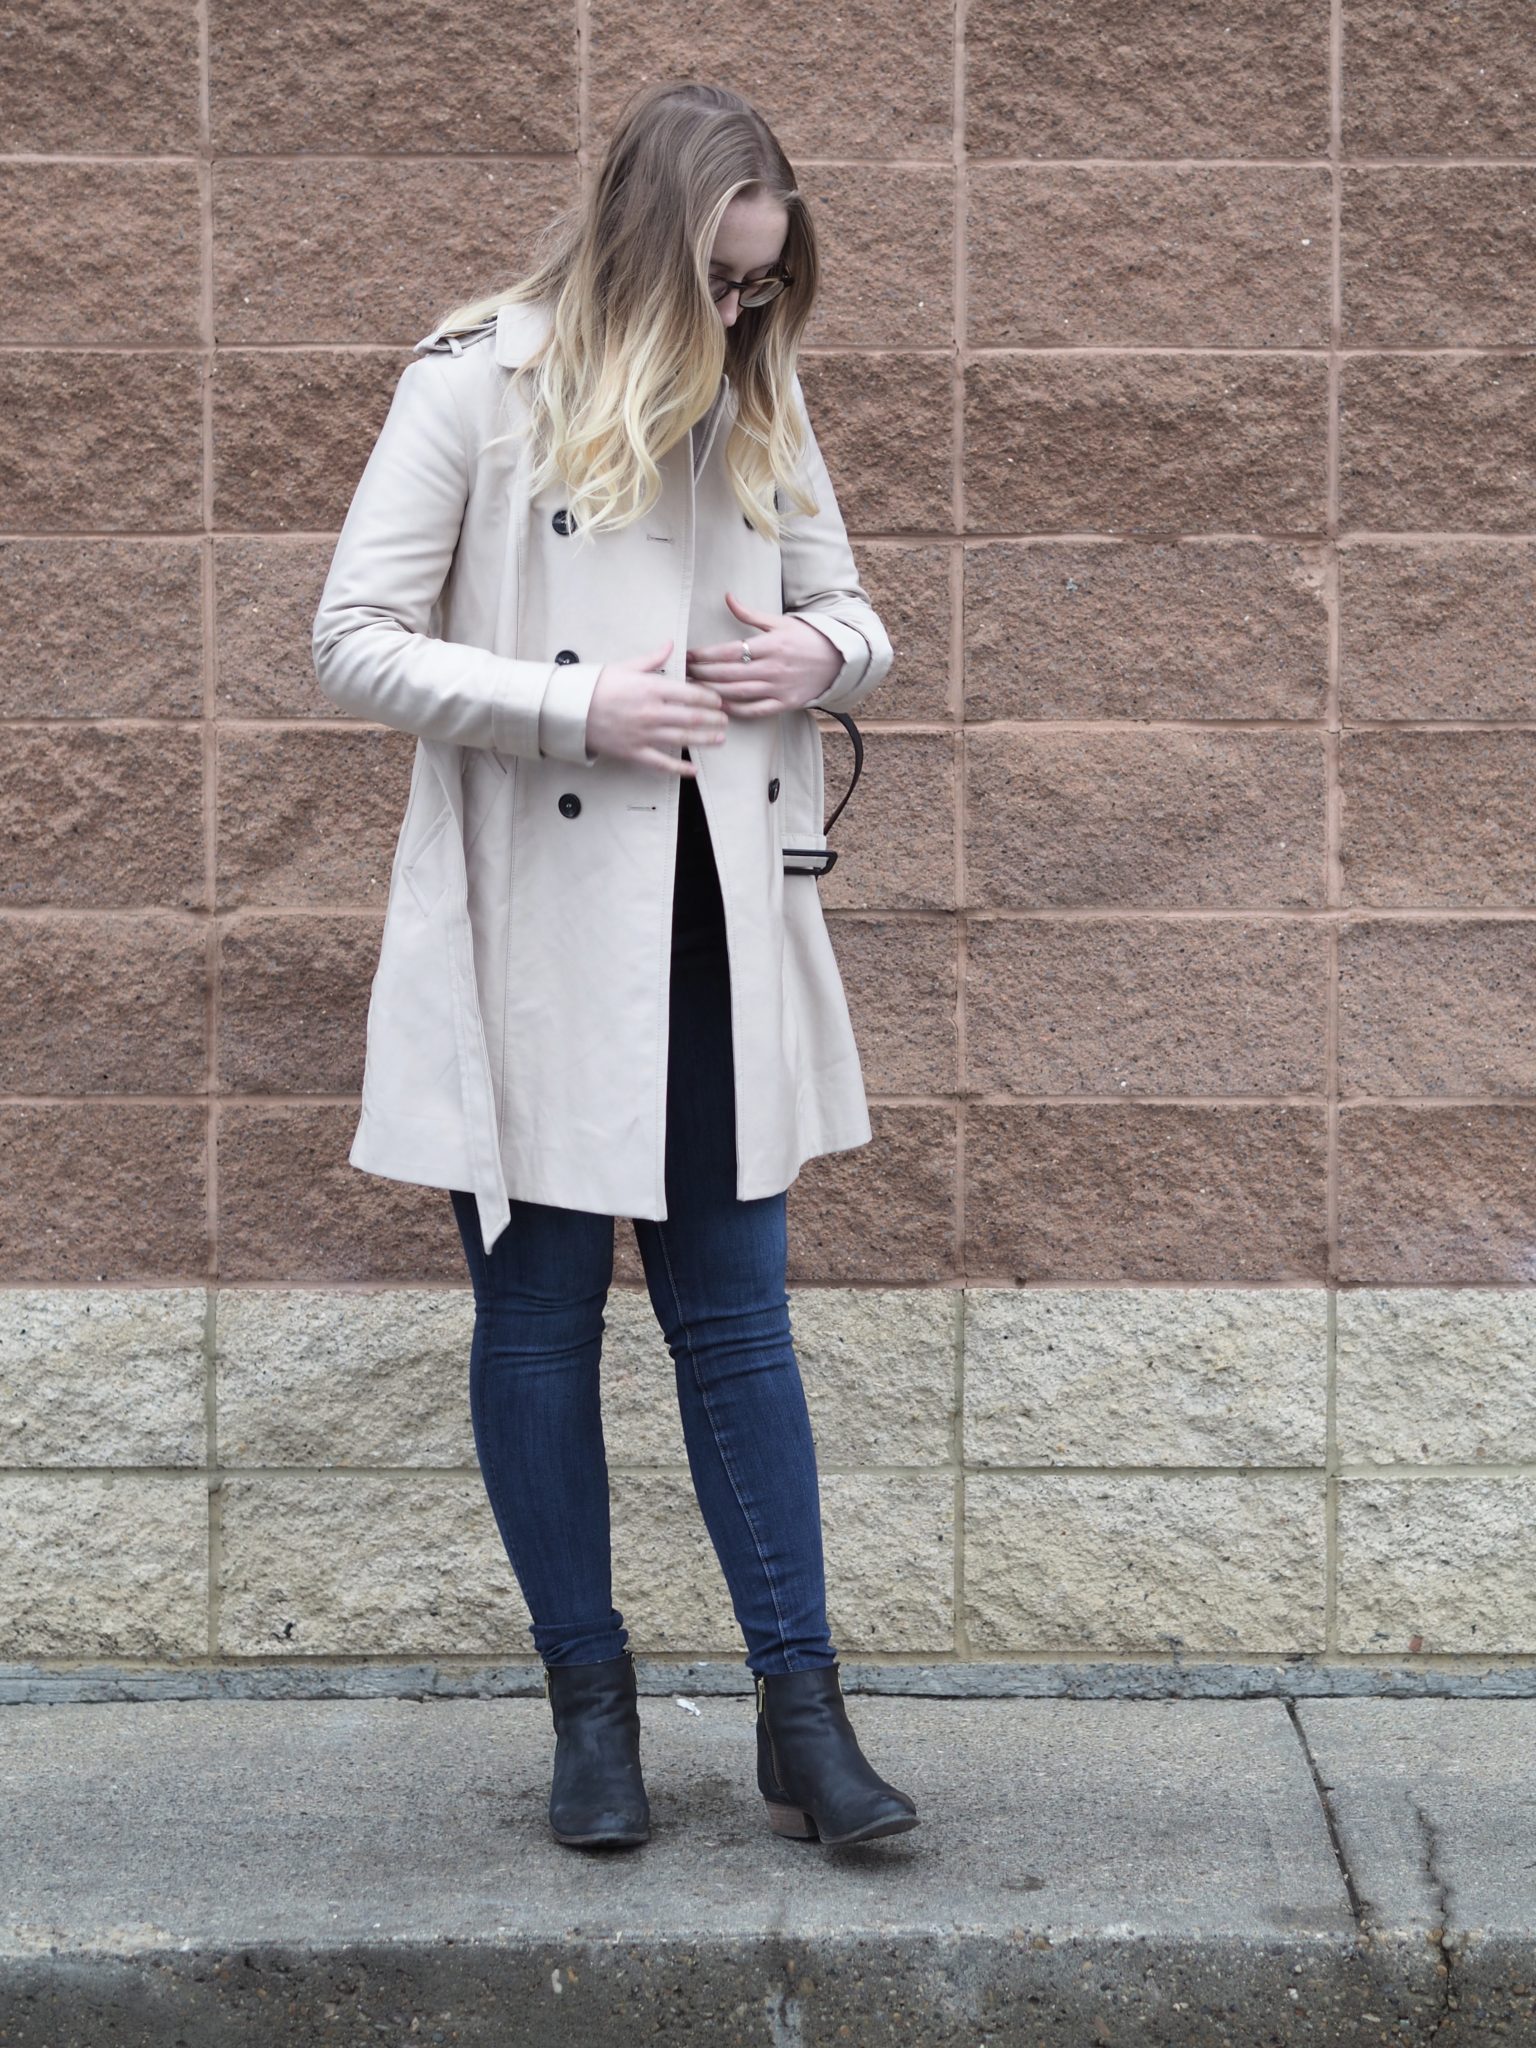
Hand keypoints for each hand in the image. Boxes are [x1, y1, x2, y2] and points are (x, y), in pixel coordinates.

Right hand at [585, 638, 727, 777]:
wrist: (570, 709)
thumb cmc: (596, 686)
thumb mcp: (625, 667)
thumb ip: (653, 659)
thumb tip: (670, 644)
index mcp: (651, 688)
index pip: (690, 693)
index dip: (709, 698)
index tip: (718, 700)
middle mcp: (652, 712)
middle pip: (693, 717)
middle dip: (713, 719)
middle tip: (725, 720)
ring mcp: (644, 734)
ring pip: (683, 739)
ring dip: (705, 739)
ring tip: (720, 739)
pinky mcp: (634, 752)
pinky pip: (662, 763)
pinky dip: (680, 768)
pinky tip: (693, 770)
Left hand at [684, 592, 840, 716]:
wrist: (838, 660)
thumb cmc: (806, 638)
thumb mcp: (780, 622)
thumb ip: (750, 614)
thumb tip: (727, 597)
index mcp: (771, 644)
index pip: (730, 651)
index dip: (706, 655)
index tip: (689, 655)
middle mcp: (773, 667)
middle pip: (729, 673)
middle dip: (703, 674)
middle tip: (683, 673)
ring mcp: (779, 688)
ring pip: (738, 692)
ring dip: (713, 692)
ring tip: (694, 689)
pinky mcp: (785, 703)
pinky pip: (755, 710)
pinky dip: (735, 710)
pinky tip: (719, 706)